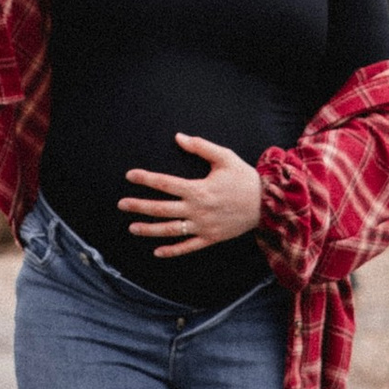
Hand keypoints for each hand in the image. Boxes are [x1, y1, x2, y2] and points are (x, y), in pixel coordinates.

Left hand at [121, 135, 264, 258]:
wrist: (267, 204)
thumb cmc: (244, 178)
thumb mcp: (225, 157)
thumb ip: (200, 147)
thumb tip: (179, 137)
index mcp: (198, 189)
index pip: (165, 183)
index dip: (145, 178)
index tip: (129, 175)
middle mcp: (197, 210)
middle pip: (162, 209)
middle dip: (139, 206)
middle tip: (121, 204)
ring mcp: (203, 226)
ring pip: (171, 230)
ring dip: (149, 229)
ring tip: (132, 227)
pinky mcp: (211, 238)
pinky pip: (188, 247)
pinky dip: (172, 250)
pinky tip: (157, 251)